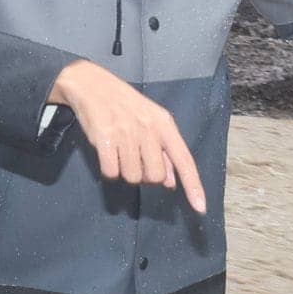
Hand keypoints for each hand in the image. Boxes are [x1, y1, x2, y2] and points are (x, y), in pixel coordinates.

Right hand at [52, 61, 205, 212]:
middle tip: (136, 160)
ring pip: (132, 178)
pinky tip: (108, 154)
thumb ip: (164, 153)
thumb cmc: (126, 107)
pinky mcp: (104, 138)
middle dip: (145, 176)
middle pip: (155, 177)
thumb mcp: (152, 123)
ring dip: (125, 172)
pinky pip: (111, 173)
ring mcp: (126, 133)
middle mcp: (148, 129)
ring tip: (120, 152)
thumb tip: (170, 183)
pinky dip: (109, 170)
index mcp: (165, 125)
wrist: (92, 85)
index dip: (193, 186)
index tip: (200, 208)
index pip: (184, 160)